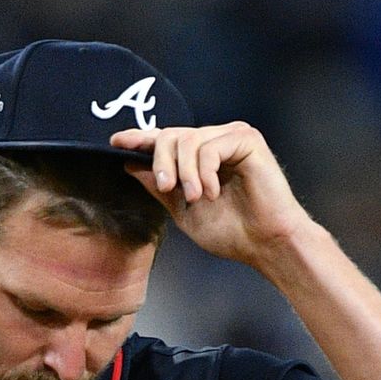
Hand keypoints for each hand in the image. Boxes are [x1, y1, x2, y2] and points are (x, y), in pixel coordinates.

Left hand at [109, 122, 317, 268]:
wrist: (265, 244)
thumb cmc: (232, 231)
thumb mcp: (182, 209)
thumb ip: (159, 186)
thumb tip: (131, 164)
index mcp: (199, 157)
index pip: (164, 140)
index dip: (139, 138)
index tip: (116, 142)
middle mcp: (214, 141)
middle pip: (171, 136)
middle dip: (162, 162)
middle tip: (168, 188)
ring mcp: (230, 137)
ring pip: (187, 140)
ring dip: (185, 172)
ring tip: (196, 197)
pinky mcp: (246, 139)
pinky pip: (209, 146)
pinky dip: (205, 172)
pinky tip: (214, 192)